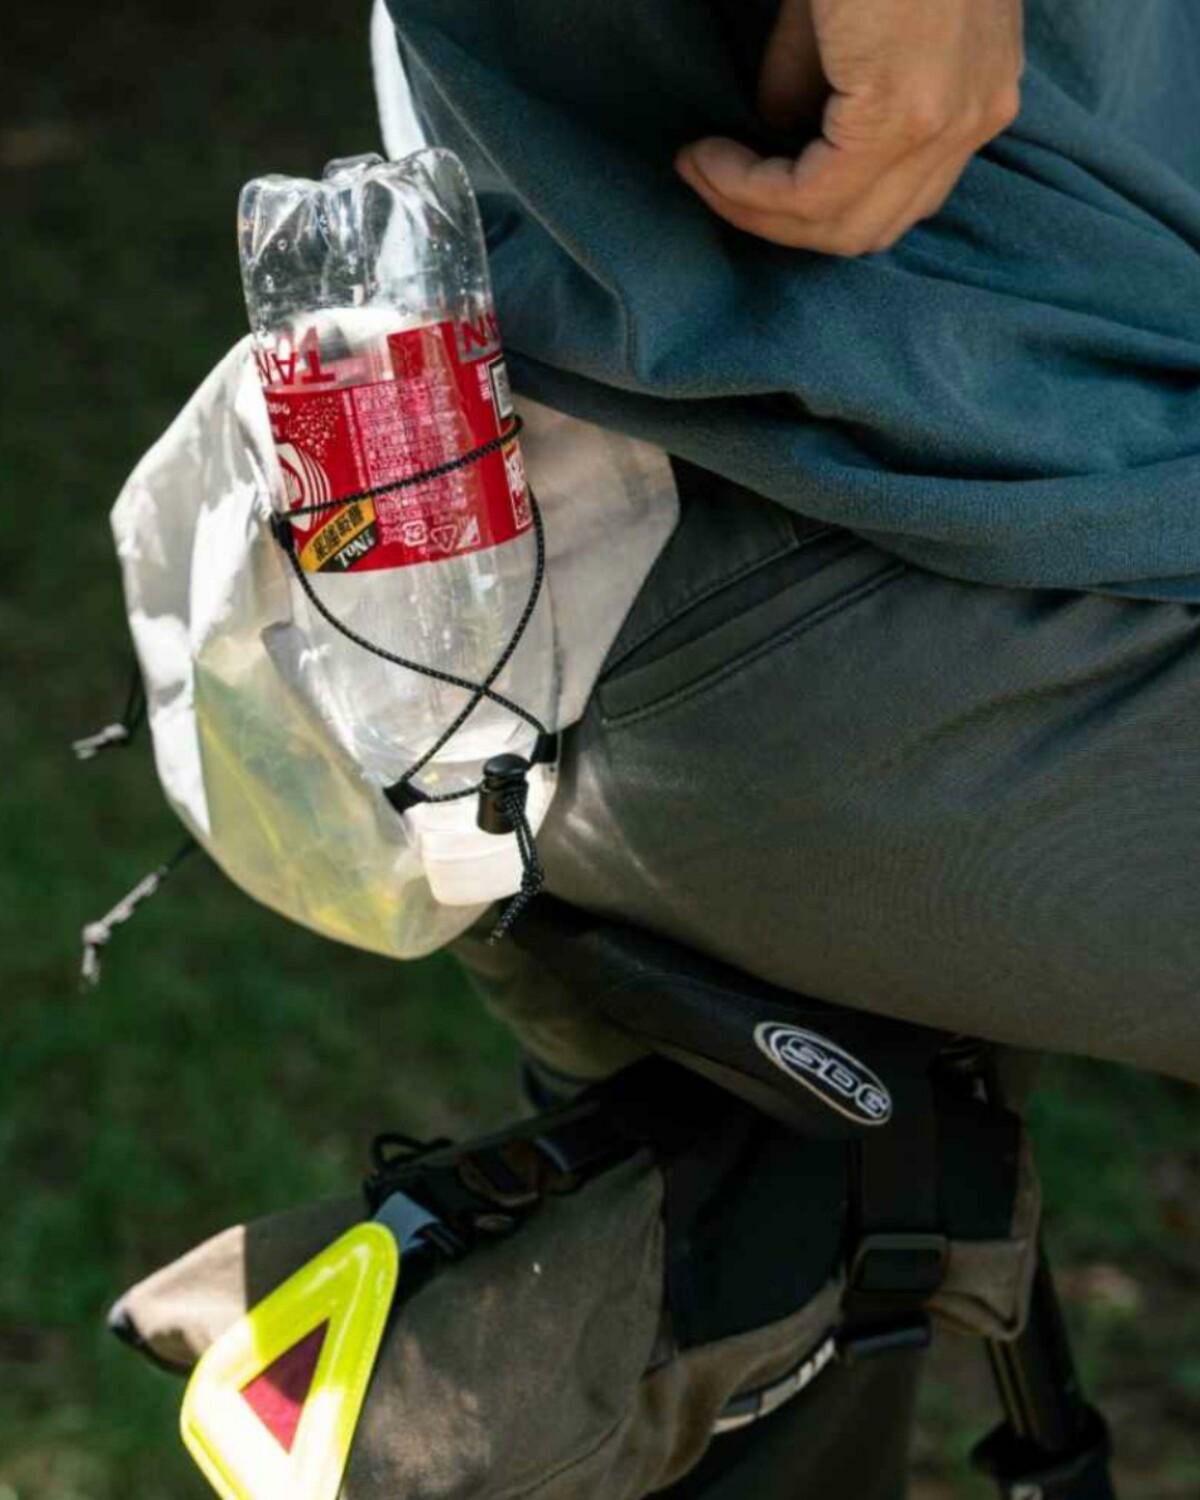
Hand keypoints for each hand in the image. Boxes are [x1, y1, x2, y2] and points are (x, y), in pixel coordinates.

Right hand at [676, 0, 1022, 254]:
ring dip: (759, 211)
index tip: (729, 169)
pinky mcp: (909, 110)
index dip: (803, 206)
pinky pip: (819, 195)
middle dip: (778, 222)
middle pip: (869, 230)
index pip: (891, 199)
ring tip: (705, 167)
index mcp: (978, 91)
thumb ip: (815, 82)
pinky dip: (753, 190)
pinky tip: (711, 157)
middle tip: (710, 178)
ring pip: (844, 227)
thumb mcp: (840, 15)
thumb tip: (778, 135)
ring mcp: (951, 118)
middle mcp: (978, 116)